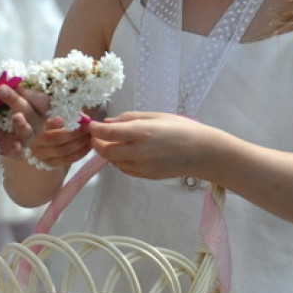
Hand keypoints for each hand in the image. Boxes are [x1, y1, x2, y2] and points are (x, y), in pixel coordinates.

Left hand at [0, 82, 49, 156]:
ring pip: (29, 132)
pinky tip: (15, 144)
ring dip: (23, 124)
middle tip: (1, 90)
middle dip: (17, 101)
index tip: (15, 85)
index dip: (31, 93)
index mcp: (34, 106)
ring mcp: (26, 138)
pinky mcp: (15, 152)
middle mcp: (34, 123)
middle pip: (33, 113)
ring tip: (16, 117)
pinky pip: (20, 153)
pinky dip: (18, 149)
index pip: (42, 101)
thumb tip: (0, 82)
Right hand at [26, 117, 92, 168]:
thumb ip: (69, 114)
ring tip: (90, 137)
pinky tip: (88, 147)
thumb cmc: (55, 123)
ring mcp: (40, 154)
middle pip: (55, 138)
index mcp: (34, 125)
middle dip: (75, 133)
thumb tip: (83, 118)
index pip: (46, 123)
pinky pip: (66, 160)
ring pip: (62, 151)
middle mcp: (34, 140)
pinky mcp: (48, 163)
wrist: (47, 142)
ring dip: (79, 144)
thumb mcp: (59, 115)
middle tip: (88, 128)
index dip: (59, 122)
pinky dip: (79, 153)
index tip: (76, 119)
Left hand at [88, 111, 207, 179]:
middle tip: (96, 135)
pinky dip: (119, 161)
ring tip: (112, 142)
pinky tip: (124, 152)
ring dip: (108, 152)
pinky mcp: (147, 176)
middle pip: (106, 151)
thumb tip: (108, 122)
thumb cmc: (181, 128)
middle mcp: (140, 152)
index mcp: (142, 132)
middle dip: (97, 143)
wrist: (202, 152)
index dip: (95, 129)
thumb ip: (129, 118)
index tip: (90, 124)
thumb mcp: (155, 116)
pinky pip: (125, 169)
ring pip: (114, 162)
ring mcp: (143, 166)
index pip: (108, 132)